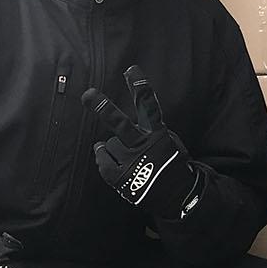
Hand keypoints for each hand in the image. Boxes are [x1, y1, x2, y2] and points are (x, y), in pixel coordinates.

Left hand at [80, 65, 200, 217]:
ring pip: (111, 144)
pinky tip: (109, 156)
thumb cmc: (172, 164)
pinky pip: (103, 159)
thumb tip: (135, 122)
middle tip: (88, 94)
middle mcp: (144, 146)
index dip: (140, 87)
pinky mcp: (121, 177)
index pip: (149, 107)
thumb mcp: (171, 142)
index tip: (131, 70)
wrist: (178, 197)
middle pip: (120, 123)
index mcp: (158, 134)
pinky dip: (103, 156)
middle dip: (104, 108)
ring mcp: (131, 162)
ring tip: (130, 157)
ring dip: (116, 148)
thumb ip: (153, 129)